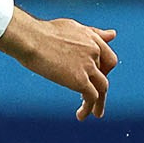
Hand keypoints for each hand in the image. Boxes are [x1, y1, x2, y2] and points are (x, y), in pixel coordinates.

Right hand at [0, 8, 118, 119]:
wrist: (30, 39)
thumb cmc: (43, 32)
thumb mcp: (73, 27)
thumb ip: (93, 33)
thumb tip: (113, 34)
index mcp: (92, 39)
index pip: (108, 57)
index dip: (104, 70)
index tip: (96, 78)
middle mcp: (94, 51)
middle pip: (105, 73)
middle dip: (100, 85)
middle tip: (94, 98)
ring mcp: (88, 65)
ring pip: (102, 87)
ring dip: (99, 102)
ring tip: (96, 114)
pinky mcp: (80, 79)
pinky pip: (92, 97)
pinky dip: (89, 108)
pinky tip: (81, 115)